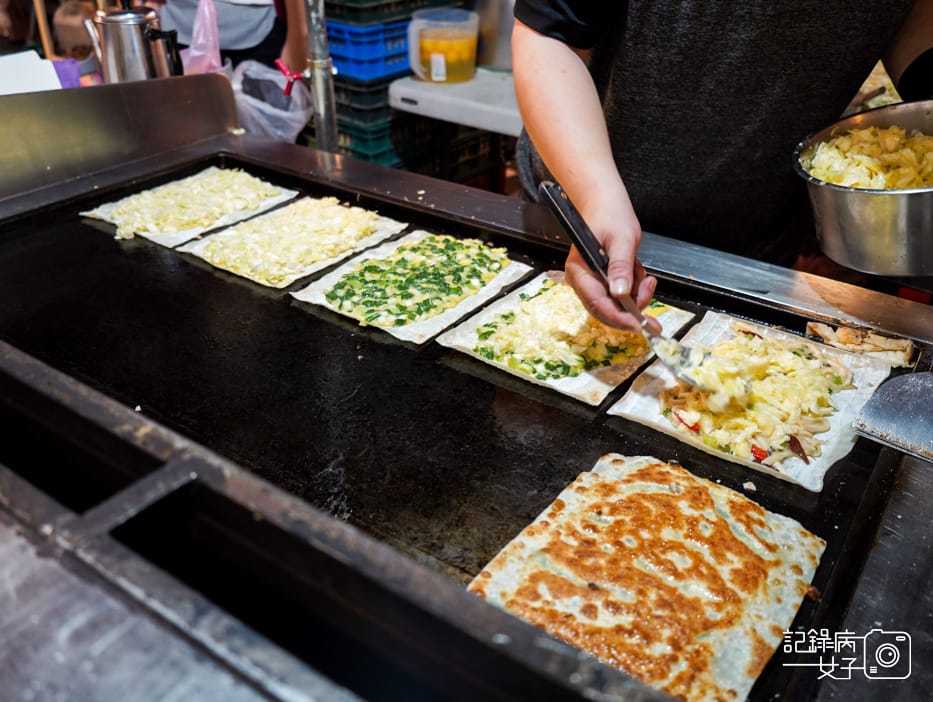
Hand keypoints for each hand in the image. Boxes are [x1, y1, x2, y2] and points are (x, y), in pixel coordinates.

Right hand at [563, 211, 657, 332]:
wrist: (604, 203)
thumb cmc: (609, 215)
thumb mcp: (621, 240)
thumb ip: (620, 267)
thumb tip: (620, 293)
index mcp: (579, 272)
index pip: (598, 304)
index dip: (619, 319)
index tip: (640, 325)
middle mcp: (582, 281)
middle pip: (605, 311)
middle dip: (630, 312)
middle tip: (652, 317)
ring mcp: (590, 282)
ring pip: (615, 305)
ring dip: (635, 297)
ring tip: (644, 276)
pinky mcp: (601, 281)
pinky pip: (619, 295)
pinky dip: (633, 289)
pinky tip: (637, 272)